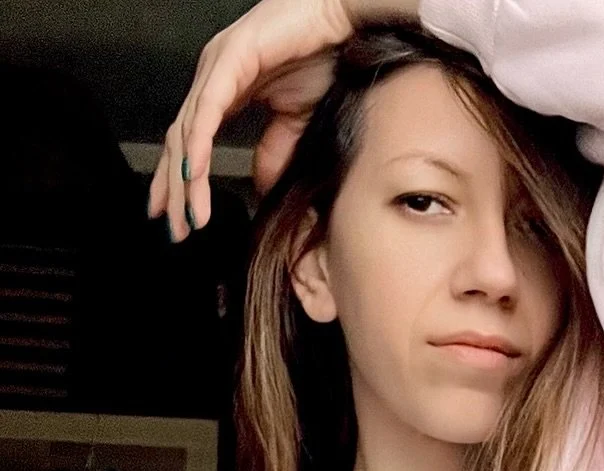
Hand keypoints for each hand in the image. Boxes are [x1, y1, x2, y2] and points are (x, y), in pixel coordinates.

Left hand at [148, 0, 420, 242]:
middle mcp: (213, 77)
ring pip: (189, 129)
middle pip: (181, 140)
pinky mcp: (231, 58)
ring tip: (185, 214)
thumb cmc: (320, 55)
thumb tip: (262, 187)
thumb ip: (275, 151)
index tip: (178, 216)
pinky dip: (198, 143)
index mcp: (224, 89)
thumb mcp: (296, 120)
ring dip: (184, 177)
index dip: (180, 180)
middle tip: (175, 229)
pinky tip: (192, 173)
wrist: (341, 18)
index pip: (191, 141)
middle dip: (174, 188)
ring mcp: (217, 65)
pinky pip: (208, 109)